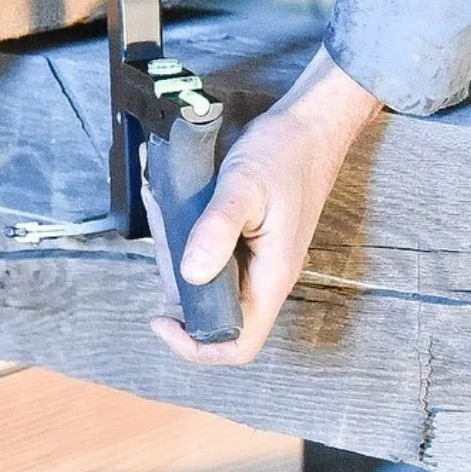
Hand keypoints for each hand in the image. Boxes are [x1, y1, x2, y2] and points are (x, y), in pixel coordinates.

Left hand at [147, 46, 379, 363]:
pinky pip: (215, 258)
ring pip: (211, 285)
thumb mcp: (243, 187)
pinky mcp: (252, 241)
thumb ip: (217, 230)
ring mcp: (260, 260)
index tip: (159, 319)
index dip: (196, 347)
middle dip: (178, 290)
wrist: (310, 125)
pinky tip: (175, 209)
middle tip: (162, 243)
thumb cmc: (282, 153)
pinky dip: (189, 242)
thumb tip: (189, 275)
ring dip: (180, 262)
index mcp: (272, 277)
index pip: (238, 344)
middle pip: (216, 317)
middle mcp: (267, 278)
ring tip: (165, 217)